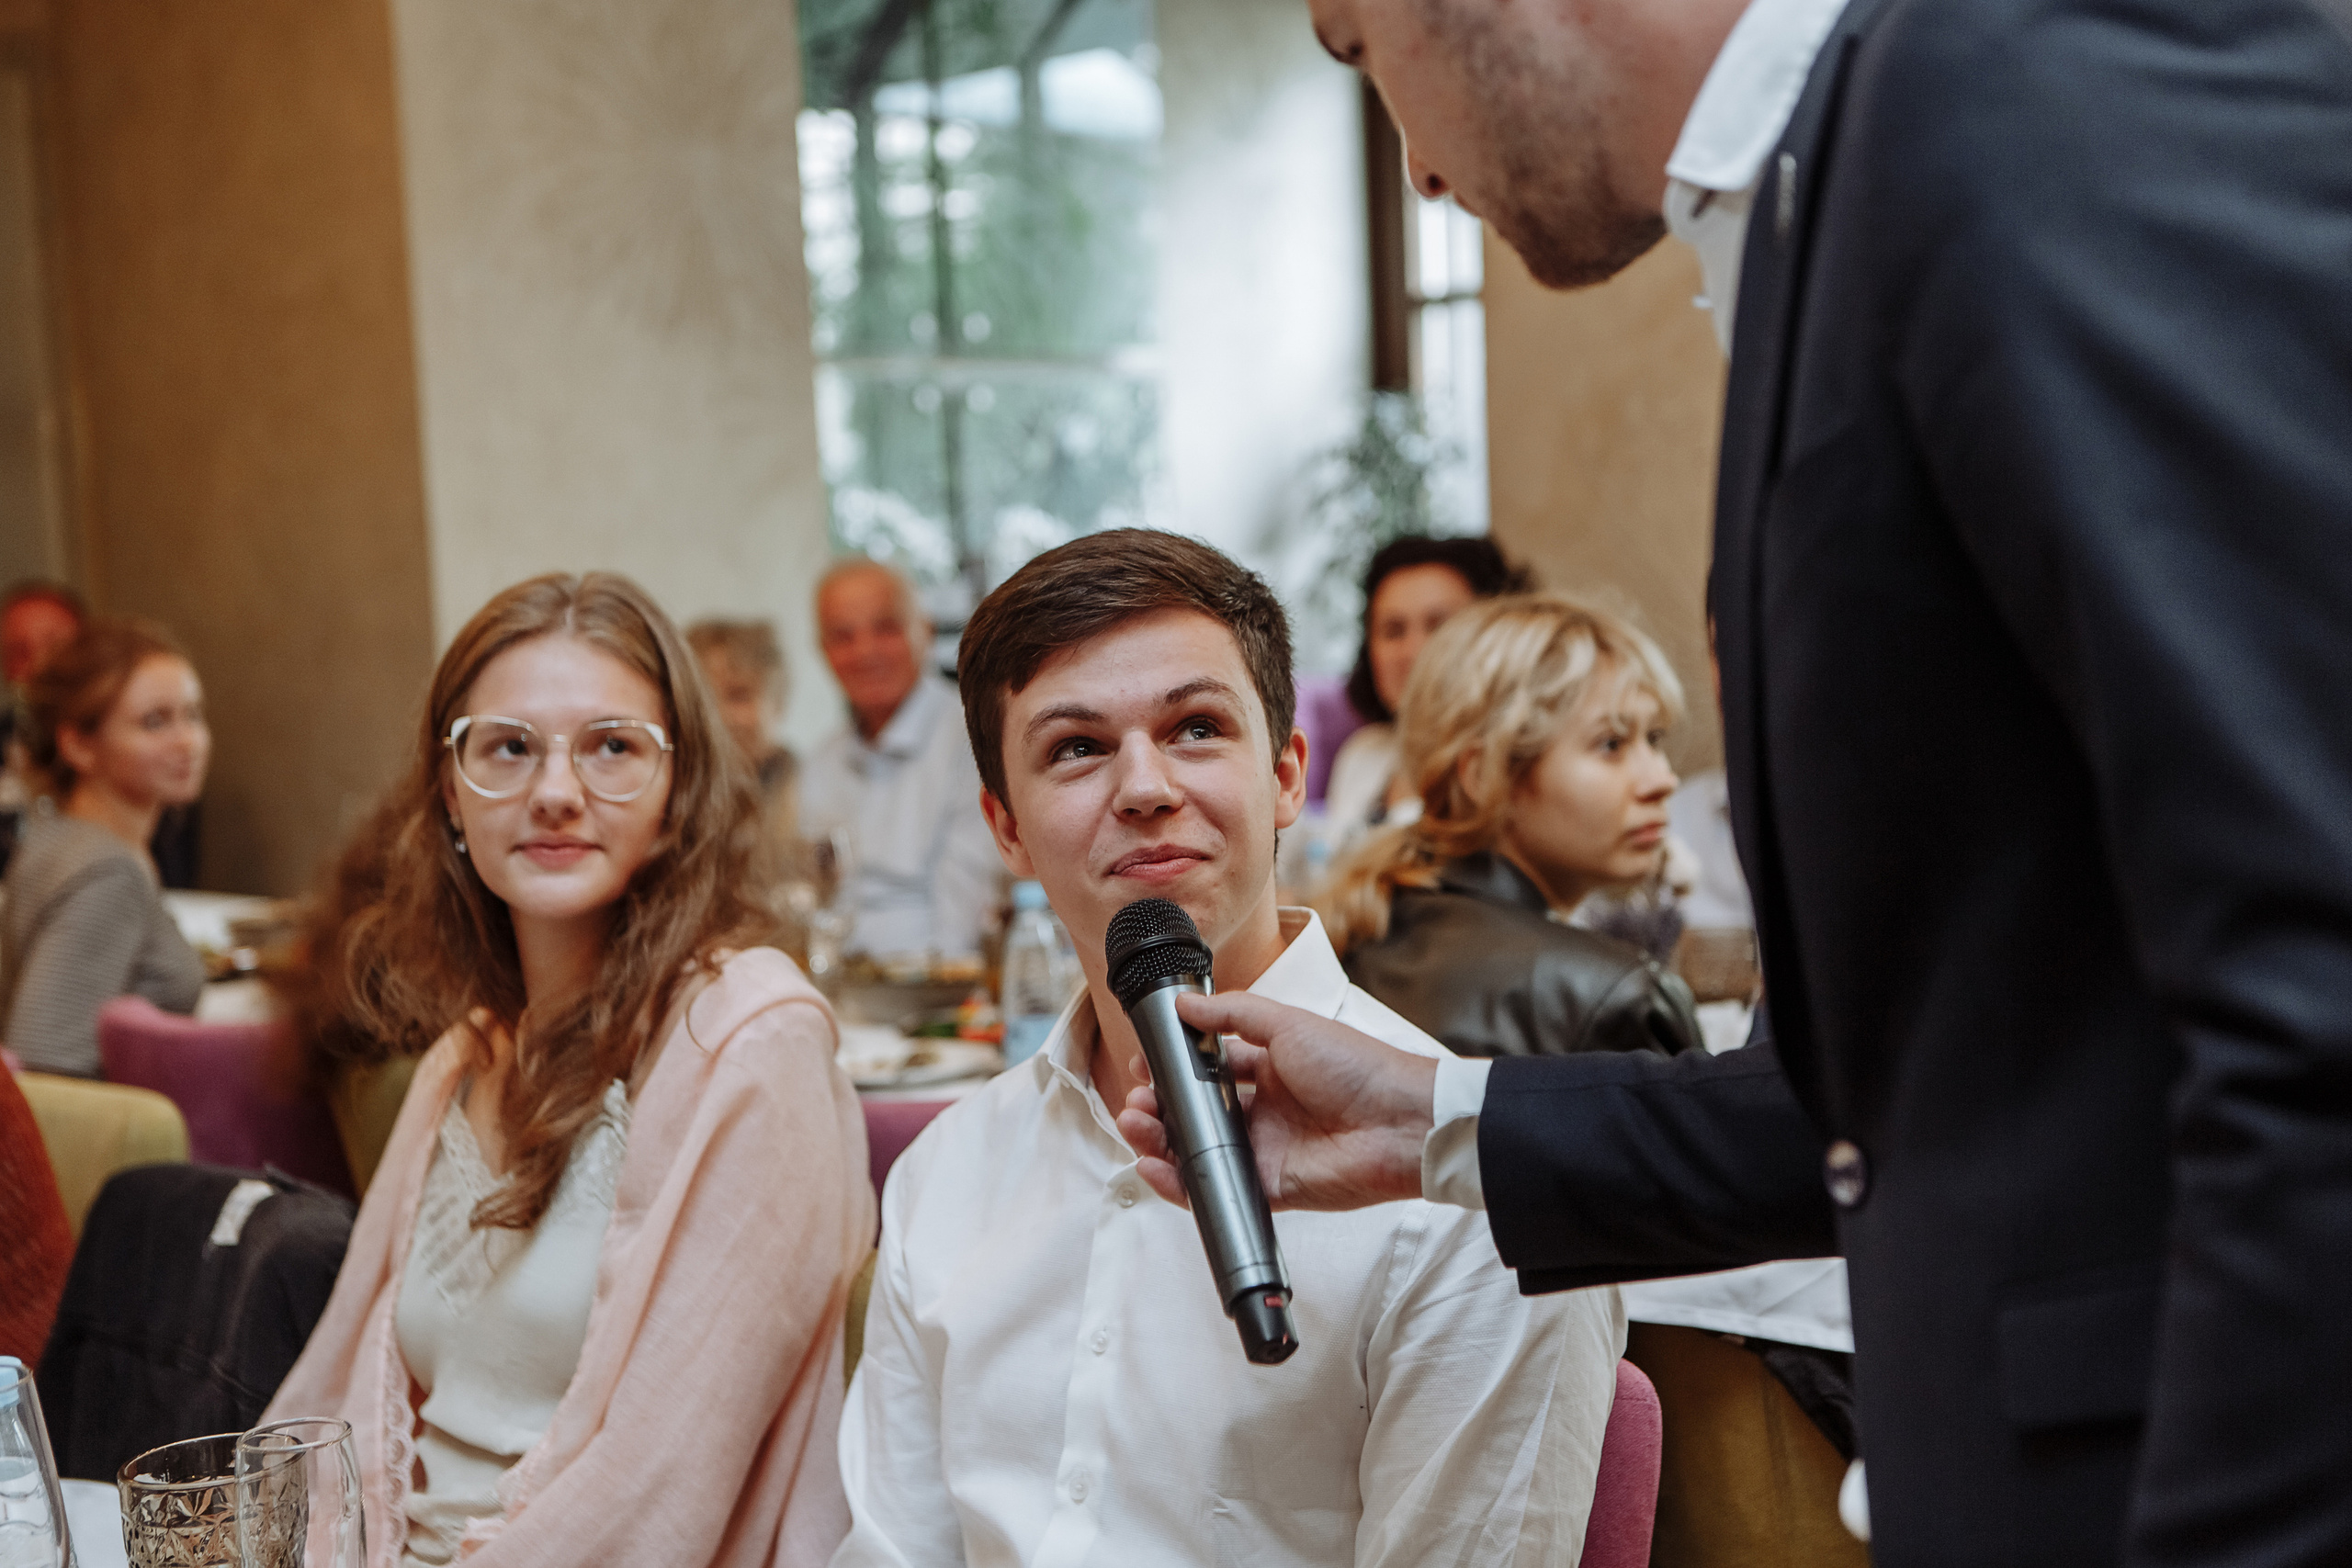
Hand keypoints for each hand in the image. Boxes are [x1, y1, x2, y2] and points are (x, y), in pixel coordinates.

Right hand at [1114, 990, 1438, 1211]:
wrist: (1400, 1121)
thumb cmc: (1356, 1067)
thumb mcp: (1289, 1024)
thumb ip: (1233, 1015)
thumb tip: (1184, 1004)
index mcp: (1270, 1068)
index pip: (1208, 1068)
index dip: (1174, 1069)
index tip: (1144, 1065)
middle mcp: (1264, 1110)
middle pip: (1196, 1113)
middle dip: (1158, 1107)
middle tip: (1135, 1100)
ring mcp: (1265, 1150)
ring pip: (1198, 1151)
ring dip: (1159, 1140)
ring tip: (1135, 1124)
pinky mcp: (1270, 1187)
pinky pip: (1216, 1188)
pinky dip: (1179, 1184)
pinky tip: (1153, 1167)